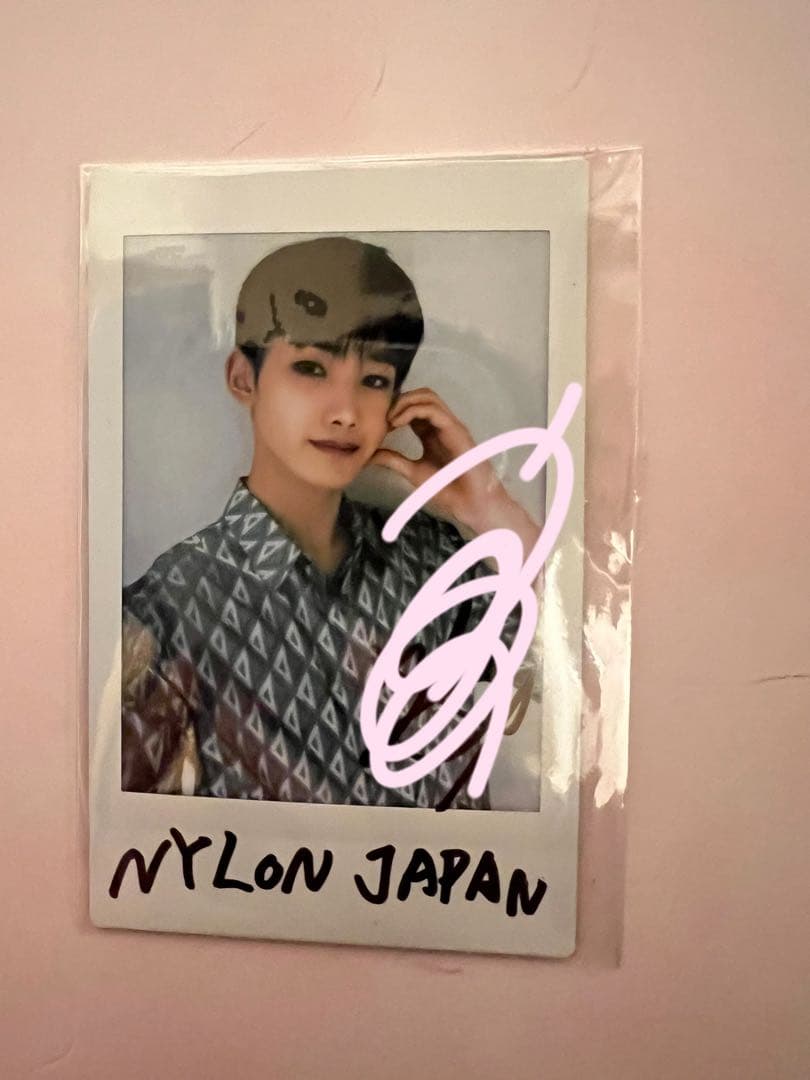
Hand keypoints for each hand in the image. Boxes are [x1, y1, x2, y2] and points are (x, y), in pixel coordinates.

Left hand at [369, 387, 506, 530]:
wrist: (470, 503)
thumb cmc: (448, 489)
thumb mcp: (412, 471)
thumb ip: (393, 460)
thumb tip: (370, 454)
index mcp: (432, 432)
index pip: (413, 407)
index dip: (394, 409)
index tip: (378, 424)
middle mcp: (441, 424)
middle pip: (421, 395)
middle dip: (399, 400)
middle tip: (382, 416)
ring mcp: (450, 425)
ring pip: (428, 396)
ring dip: (404, 401)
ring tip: (389, 418)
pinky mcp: (455, 429)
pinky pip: (433, 409)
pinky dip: (412, 410)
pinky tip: (397, 423)